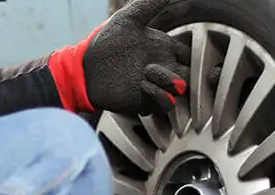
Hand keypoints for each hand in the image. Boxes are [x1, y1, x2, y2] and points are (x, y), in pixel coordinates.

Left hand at [49, 0, 191, 115]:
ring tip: (148, 71)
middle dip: (185, 70)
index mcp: (163, 48)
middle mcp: (162, 68)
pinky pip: (165, 104)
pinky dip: (160, 95)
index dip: (190, 53)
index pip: (188, 54)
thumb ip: (151, 4)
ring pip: (180, 90)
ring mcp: (155, 86)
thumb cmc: (105, 42)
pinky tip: (143, 84)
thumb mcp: (129, 19)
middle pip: (189, 73)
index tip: (176, 50)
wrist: (84, 68)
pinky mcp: (146, 102)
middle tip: (165, 63)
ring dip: (170, 81)